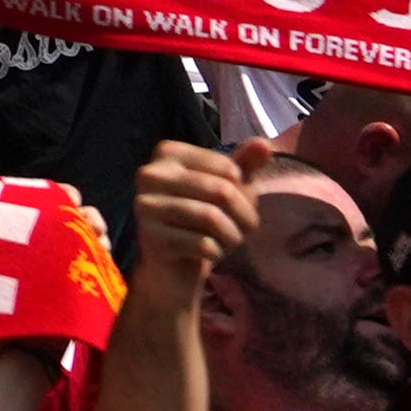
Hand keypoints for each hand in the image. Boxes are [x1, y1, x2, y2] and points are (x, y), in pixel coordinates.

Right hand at [129, 141, 255, 297]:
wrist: (173, 267)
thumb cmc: (203, 220)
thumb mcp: (227, 189)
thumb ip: (244, 164)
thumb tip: (264, 143)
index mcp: (167, 154)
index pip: (227, 168)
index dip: (245, 192)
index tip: (239, 206)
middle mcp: (149, 174)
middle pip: (221, 191)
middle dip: (244, 216)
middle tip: (244, 230)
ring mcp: (145, 205)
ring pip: (212, 218)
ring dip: (232, 236)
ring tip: (229, 241)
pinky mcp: (151, 237)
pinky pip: (202, 244)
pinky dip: (217, 253)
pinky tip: (210, 254)